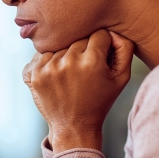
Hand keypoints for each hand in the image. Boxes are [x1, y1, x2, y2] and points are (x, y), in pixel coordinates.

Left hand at [23, 30, 133, 152]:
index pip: (100, 34)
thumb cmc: (100, 101)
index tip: (101, 59)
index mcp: (92, 62)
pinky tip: (58, 76)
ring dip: (66, 55)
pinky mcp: (34, 73)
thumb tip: (114, 30)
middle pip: (79, 38)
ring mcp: (48, 67)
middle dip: (85, 50)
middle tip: (86, 70)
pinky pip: (42, 54)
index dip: (103, 46)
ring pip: (61, 45)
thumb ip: (124, 49)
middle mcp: (68, 62)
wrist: (74, 127)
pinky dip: (50, 61)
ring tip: (71, 75)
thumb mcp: (121, 78)